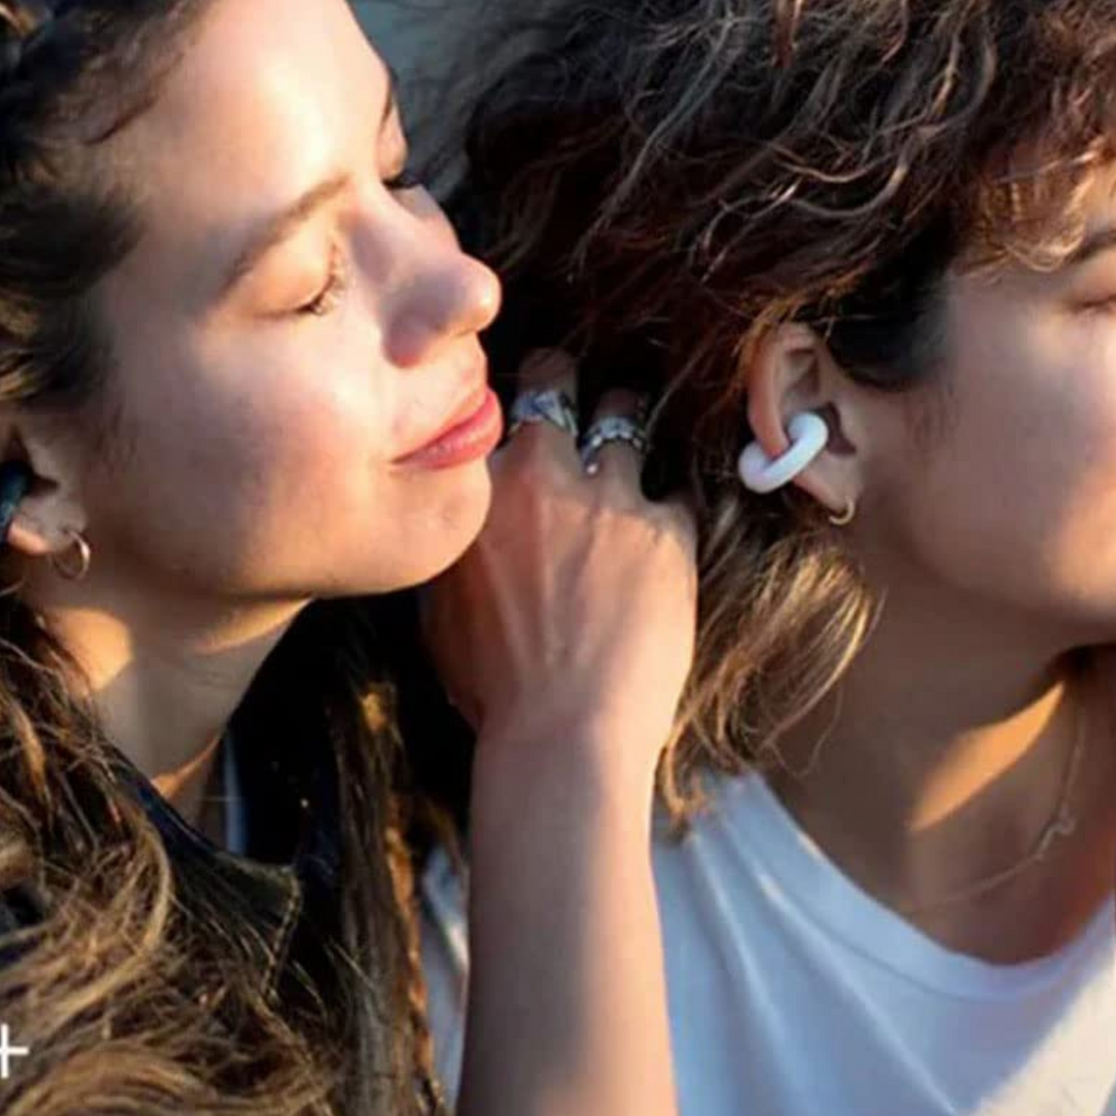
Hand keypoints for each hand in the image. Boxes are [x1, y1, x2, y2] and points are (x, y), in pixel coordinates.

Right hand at [422, 349, 696, 770]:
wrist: (562, 734)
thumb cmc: (493, 685)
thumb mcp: (440, 601)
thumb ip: (457, 534)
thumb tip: (466, 507)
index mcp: (479, 489)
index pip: (494, 401)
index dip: (513, 399)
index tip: (525, 404)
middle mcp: (541, 475)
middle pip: (562, 382)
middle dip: (570, 382)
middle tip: (578, 399)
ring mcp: (609, 498)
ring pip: (627, 415)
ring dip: (627, 427)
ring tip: (629, 443)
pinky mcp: (666, 531)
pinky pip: (676, 494)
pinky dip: (668, 512)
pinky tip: (663, 538)